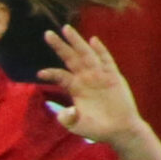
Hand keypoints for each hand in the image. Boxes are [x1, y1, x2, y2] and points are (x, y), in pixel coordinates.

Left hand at [39, 24, 143, 145]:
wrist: (120, 130)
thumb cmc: (98, 129)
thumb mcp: (78, 126)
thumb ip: (68, 120)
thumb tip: (63, 112)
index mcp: (76, 88)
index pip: (60, 76)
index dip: (51, 73)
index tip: (40, 74)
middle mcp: (86, 78)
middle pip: (71, 58)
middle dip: (59, 46)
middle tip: (47, 34)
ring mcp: (100, 76)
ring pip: (86, 55)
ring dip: (77, 42)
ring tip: (66, 29)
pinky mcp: (114, 77)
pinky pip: (106, 61)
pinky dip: (100, 51)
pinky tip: (93, 40)